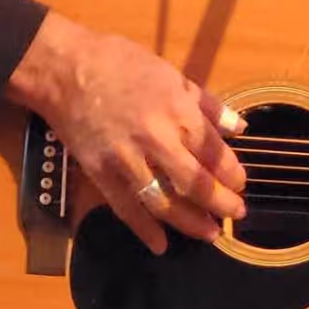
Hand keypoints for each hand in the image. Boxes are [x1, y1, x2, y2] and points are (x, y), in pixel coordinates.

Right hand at [8, 10, 246, 253]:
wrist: (67, 69)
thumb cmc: (123, 64)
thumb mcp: (172, 74)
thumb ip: (207, 103)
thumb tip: (239, 128)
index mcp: (177, 110)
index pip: (213, 151)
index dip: (231, 172)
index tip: (241, 183)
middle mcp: (155, 138)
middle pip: (194, 182)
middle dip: (220, 203)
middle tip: (236, 214)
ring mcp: (126, 159)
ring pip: (164, 202)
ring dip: (190, 223)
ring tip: (210, 234)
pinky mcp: (100, 174)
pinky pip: (126, 209)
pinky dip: (144, 230)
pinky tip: (161, 244)